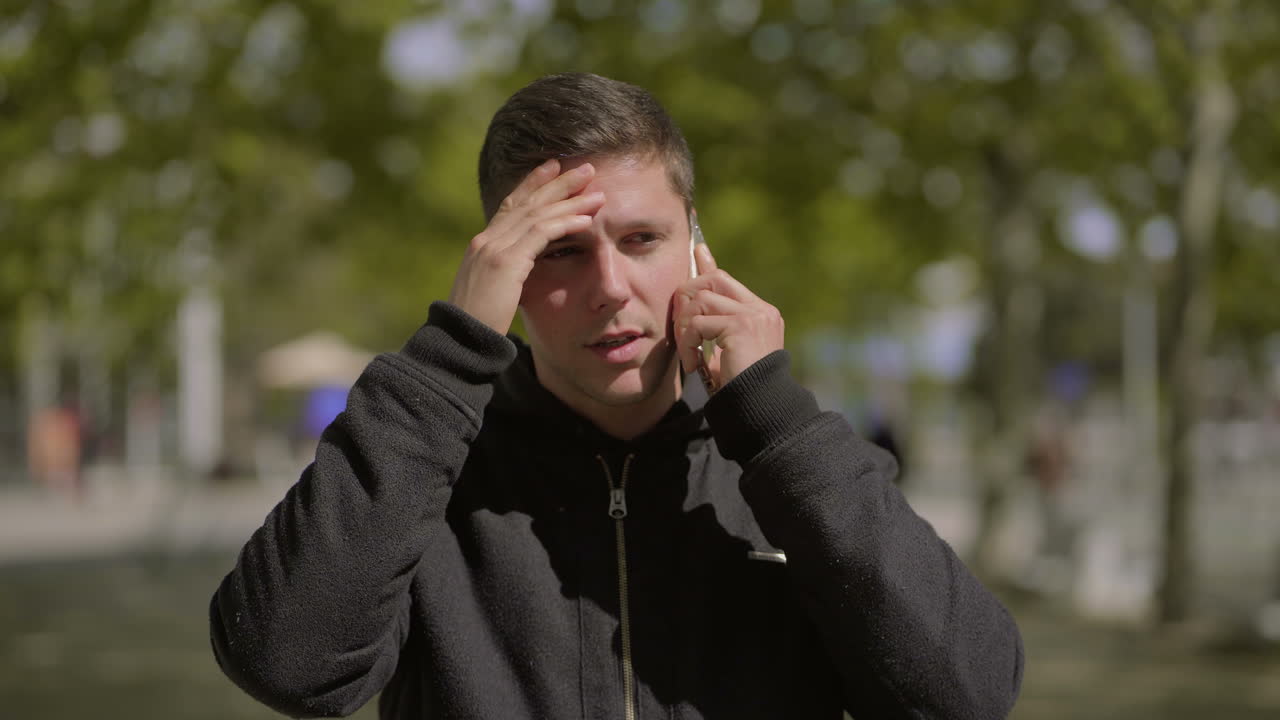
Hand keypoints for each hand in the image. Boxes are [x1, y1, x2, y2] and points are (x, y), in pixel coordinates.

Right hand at [448, 159, 605, 333]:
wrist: (460, 342)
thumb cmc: (477, 326)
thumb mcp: (491, 292)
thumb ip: (505, 275)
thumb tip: (520, 271)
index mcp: (481, 246)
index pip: (509, 205)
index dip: (532, 184)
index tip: (553, 168)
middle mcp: (485, 241)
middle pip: (525, 201)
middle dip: (557, 182)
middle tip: (584, 168)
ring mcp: (493, 249)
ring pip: (537, 213)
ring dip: (569, 201)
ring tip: (596, 192)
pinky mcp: (505, 263)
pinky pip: (541, 234)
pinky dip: (565, 223)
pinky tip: (586, 220)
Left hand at [672, 243, 784, 387]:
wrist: (760, 407)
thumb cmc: (740, 387)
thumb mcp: (725, 353)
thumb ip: (714, 329)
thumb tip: (693, 310)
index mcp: (760, 313)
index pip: (726, 279)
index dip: (707, 265)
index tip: (697, 251)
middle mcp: (760, 310)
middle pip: (713, 279)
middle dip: (687, 296)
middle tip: (680, 328)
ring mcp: (753, 315)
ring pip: (701, 300)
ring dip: (685, 327)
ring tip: (688, 353)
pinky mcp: (741, 326)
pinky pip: (698, 323)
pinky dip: (688, 343)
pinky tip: (694, 364)